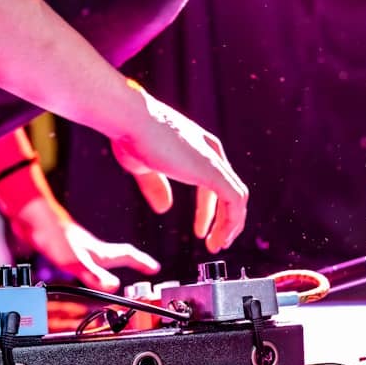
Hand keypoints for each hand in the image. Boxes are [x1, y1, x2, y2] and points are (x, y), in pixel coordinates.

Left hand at [10, 197, 159, 291]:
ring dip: (113, 264)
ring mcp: (81, 249)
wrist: (32, 220)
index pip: (128, 255)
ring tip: (116, 274)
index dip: (143, 262)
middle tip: (144, 268)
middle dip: (133, 261)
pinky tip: (82, 271)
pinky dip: (91, 266)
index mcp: (101, 252)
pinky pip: (86, 260)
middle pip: (120, 254)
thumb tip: (114, 286)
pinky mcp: (67, 250)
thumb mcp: (76, 262)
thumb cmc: (54, 238)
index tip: (155, 267)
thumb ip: (94, 275)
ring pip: (103, 257)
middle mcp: (94, 249)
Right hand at [112, 83, 248, 253]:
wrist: (128, 118)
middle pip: (228, 192)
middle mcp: (210, 151)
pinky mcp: (212, 170)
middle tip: (215, 244)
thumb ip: (156, 186)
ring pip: (236, 198)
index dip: (208, 210)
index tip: (200, 231)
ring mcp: (213, 160)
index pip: (212, 183)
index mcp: (197, 147)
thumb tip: (164, 208)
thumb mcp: (143, 166)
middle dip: (224, 220)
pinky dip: (232, 222)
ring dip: (230, 226)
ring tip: (217, 246)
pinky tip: (219, 238)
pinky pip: (234, 201)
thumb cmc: (129, 134)